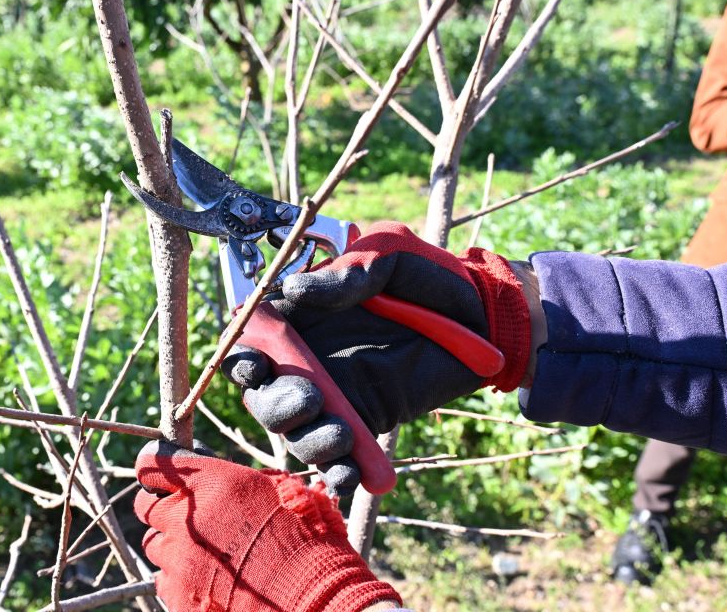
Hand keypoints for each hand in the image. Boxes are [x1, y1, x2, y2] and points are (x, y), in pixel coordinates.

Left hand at [134, 440, 400, 611]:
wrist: (313, 596)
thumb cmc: (308, 538)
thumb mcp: (284, 491)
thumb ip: (248, 479)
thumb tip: (241, 478)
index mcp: (210, 482)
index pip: (152, 465)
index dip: (154, 469)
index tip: (160, 476)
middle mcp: (185, 516)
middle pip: (144, 505)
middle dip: (160, 507)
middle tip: (182, 515)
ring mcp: (178, 557)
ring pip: (152, 544)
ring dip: (171, 544)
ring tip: (201, 552)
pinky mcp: (178, 593)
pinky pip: (162, 579)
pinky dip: (177, 578)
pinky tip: (205, 578)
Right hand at [223, 222, 531, 494]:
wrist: (486, 317)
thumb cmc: (432, 276)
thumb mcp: (391, 254)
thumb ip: (348, 272)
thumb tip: (294, 288)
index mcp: (299, 316)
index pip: (250, 343)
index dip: (240, 358)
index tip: (255, 366)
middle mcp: (307, 360)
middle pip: (263, 396)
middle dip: (275, 406)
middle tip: (309, 400)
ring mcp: (334, 395)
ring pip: (296, 433)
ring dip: (308, 441)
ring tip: (341, 435)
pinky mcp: (364, 423)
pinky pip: (340, 459)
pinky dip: (339, 472)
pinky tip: (351, 473)